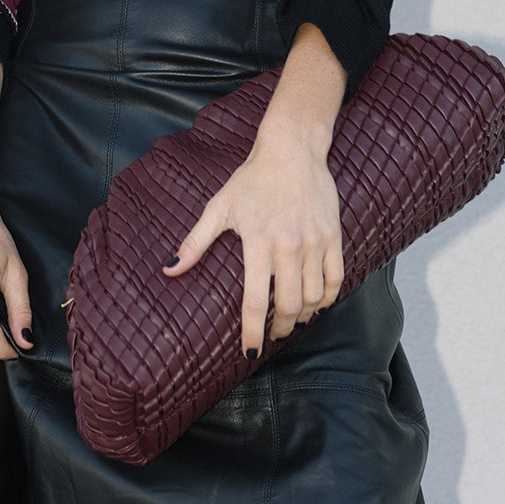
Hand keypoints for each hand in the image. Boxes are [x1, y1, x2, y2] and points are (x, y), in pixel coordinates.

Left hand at [163, 119, 343, 356]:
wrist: (292, 150)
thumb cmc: (252, 180)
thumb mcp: (219, 208)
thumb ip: (195, 242)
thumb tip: (168, 269)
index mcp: (258, 241)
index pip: (255, 300)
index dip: (252, 333)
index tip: (250, 353)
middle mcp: (289, 245)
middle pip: (289, 305)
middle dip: (279, 329)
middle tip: (272, 336)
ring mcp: (315, 242)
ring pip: (314, 298)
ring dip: (302, 317)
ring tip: (290, 321)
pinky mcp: (333, 236)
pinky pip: (335, 280)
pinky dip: (326, 300)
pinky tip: (315, 304)